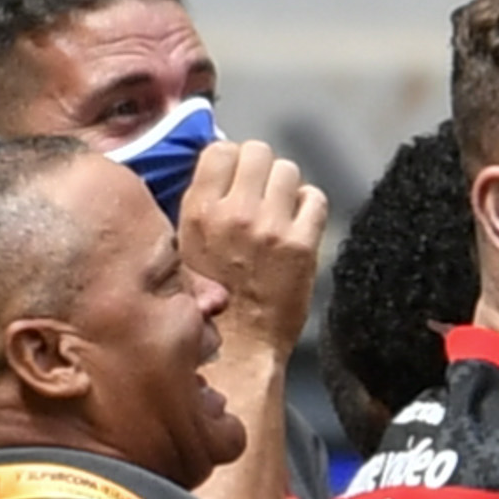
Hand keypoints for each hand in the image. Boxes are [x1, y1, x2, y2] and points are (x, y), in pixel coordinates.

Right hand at [180, 138, 326, 355]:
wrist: (239, 349)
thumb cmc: (208, 303)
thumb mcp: (183, 250)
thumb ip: (200, 209)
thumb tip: (219, 168)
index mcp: (198, 213)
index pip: (220, 149)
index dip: (232, 159)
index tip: (235, 176)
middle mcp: (234, 214)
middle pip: (259, 151)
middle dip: (261, 168)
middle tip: (261, 192)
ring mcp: (271, 227)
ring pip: (289, 170)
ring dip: (286, 187)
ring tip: (279, 211)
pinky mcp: (303, 244)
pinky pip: (314, 198)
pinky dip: (308, 207)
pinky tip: (298, 225)